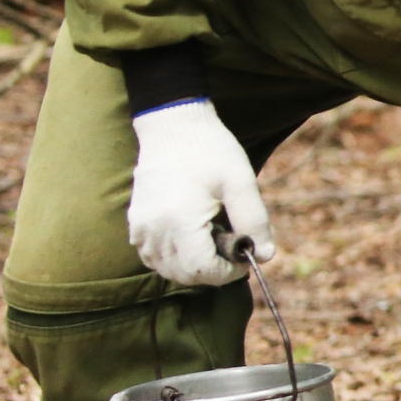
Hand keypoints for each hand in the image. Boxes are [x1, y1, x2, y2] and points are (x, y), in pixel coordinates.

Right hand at [127, 100, 274, 285]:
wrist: (173, 125)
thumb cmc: (210, 150)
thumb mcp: (241, 183)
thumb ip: (254, 222)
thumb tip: (264, 256)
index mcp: (179, 220)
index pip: (202, 270)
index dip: (227, 273)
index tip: (244, 260)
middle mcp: (154, 228)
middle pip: (183, 275)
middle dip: (212, 273)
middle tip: (231, 252)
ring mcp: (140, 225)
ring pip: (164, 269)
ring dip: (191, 269)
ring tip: (212, 244)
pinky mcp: (135, 221)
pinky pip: (150, 256)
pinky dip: (171, 260)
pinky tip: (190, 243)